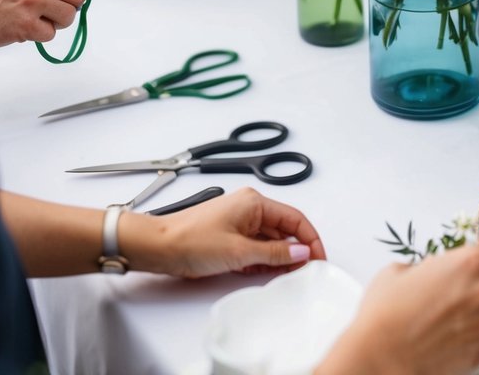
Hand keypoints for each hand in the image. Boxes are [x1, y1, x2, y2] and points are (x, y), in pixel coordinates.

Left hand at [126, 187, 326, 278]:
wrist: (159, 247)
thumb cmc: (190, 240)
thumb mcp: (239, 251)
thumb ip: (274, 252)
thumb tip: (301, 251)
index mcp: (254, 202)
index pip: (294, 218)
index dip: (310, 239)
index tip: (319, 258)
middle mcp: (249, 207)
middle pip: (284, 228)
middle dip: (296, 250)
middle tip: (306, 271)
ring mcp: (239, 221)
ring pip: (271, 239)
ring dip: (280, 256)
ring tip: (288, 275)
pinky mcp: (230, 235)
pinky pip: (256, 246)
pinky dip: (264, 259)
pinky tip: (266, 271)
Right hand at [317, 241, 478, 374]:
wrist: (382, 356)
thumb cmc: (387, 313)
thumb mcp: (400, 270)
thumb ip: (429, 266)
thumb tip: (435, 271)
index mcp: (469, 264)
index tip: (473, 262)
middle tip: (463, 288)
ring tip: (456, 315)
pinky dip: (477, 335)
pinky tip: (452, 334)